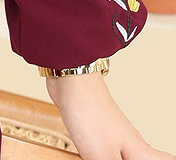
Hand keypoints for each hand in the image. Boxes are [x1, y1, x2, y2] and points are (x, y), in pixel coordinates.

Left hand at [45, 73, 175, 159]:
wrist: (72, 81)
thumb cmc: (91, 115)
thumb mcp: (102, 157)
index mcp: (139, 151)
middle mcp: (131, 141)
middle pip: (150, 156)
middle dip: (154, 159)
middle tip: (160, 158)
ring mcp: (114, 132)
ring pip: (130, 152)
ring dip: (132, 158)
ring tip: (122, 158)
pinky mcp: (97, 127)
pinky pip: (108, 147)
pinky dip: (108, 155)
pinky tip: (97, 155)